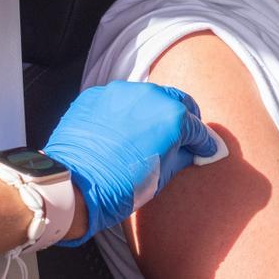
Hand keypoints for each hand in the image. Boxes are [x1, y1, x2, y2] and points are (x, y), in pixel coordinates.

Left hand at [42, 81, 220, 245]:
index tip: (204, 150)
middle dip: (183, 119)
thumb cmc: (120, 187)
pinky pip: (119, 101)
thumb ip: (183, 156)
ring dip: (152, 113)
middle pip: (177, 101)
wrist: (73, 187)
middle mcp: (150, 96)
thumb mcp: (162, 176)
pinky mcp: (95, 96)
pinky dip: (125, 113)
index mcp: (173, 116)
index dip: (203, 142)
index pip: (197, 127)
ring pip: (146, 97)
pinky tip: (120, 132)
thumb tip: (191, 150)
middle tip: (182, 136)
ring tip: (147, 134)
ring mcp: (121, 92)